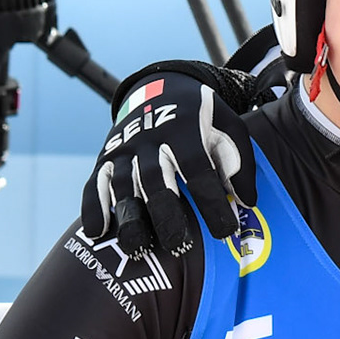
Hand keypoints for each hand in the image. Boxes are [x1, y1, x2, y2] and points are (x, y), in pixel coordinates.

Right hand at [79, 64, 256, 249]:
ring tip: (139, 250)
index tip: (226, 230)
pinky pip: (94, 184)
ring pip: (122, 186)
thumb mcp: (228, 126)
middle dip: (165, 215)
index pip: (198, 168)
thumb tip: (246, 201)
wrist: (161, 88)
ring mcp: (124, 149)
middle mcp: (150, 138)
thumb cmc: (202, 119)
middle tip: (179, 246)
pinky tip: (97, 233)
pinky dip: (93, 208)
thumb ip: (239, 161)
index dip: (211, 200)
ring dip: (129, 219)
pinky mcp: (105, 159)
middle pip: (155, 179)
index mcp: (185, 129)